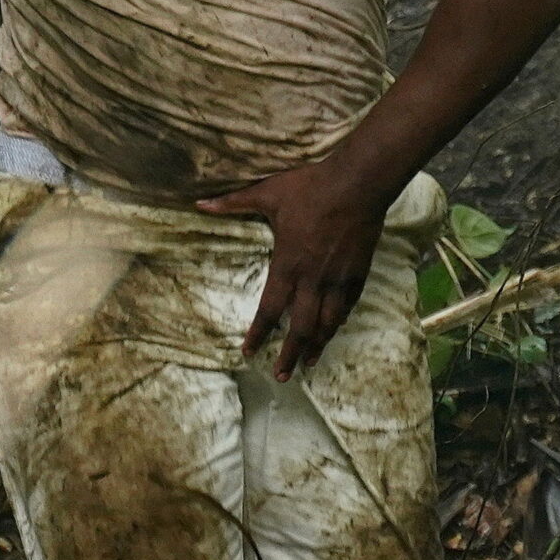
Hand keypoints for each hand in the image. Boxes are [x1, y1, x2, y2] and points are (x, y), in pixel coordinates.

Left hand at [196, 159, 396, 380]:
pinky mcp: (359, 273)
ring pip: (328, 323)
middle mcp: (313, 279)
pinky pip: (348, 305)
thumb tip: (199, 203)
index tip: (248, 353)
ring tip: (308, 363)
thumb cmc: (310, 188)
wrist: (357, 183)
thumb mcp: (267, 193)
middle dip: (289, 354)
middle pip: (301, 328)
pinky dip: (339, 321)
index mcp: (287, 264)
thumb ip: (233, 202)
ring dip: (317, 345)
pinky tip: (334, 330)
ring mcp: (338, 278)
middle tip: (281, 376)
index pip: (270, 309)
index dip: (258, 333)